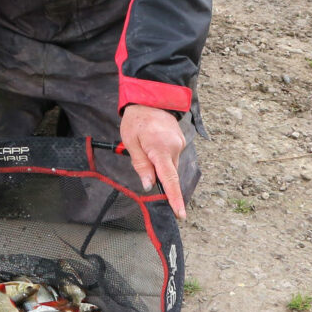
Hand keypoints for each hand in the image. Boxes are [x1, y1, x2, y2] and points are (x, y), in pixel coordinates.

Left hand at [120, 104, 185, 219]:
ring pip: (170, 164)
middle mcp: (175, 147)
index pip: (170, 179)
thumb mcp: (131, 143)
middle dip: (158, 175)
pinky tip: (153, 143)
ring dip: (159, 163)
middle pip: (169, 172)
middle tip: (142, 156)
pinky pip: (172, 155)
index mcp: (161, 149)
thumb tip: (149, 185)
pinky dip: (163, 156)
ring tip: (146, 145)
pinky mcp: (181, 140)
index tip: (180, 214)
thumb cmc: (136, 120)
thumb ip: (141, 165)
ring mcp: (180, 143)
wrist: (149, 98)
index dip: (174, 198)